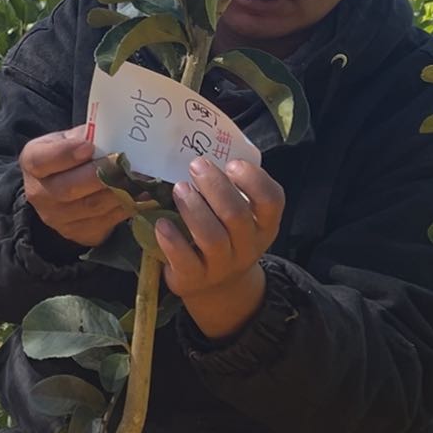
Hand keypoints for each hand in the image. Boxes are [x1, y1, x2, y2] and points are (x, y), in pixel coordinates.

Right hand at [20, 128, 129, 247]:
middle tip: (122, 162)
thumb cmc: (68, 156)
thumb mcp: (70, 139)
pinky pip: (106, 222)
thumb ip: (87, 136)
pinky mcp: (79, 233)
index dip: (64, 155)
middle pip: (69, 189)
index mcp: (33, 163)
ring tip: (140, 177)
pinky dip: (127, 207)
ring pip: (92, 207)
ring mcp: (58, 219)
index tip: (87, 147)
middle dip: (99, 175)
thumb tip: (116, 135)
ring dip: (120, 191)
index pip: (42, 161)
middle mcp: (39, 194)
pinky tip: (142, 194)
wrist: (60, 188)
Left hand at [157, 156, 284, 340]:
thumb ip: (229, 187)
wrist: (217, 286)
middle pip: (237, 215)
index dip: (253, 180)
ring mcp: (221, 266)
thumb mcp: (237, 212)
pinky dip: (172, 240)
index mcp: (263, 224)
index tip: (231, 164)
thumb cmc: (225, 234)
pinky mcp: (193, 279)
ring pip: (212, 237)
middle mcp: (247, 246)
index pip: (272, 200)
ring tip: (179, 188)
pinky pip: (185, 260)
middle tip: (196, 166)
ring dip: (194, 208)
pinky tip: (161, 223)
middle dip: (215, 186)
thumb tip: (200, 146)